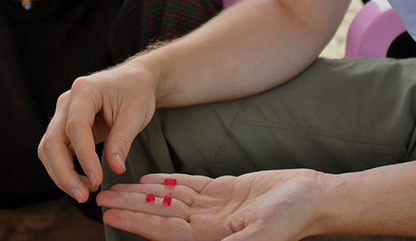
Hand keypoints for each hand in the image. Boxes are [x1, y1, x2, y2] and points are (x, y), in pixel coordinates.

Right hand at [38, 59, 156, 203]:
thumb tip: (115, 169)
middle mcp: (67, 101)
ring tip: (85, 192)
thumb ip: (122, 140)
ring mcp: (63, 113)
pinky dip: (64, 170)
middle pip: (53, 140)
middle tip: (83, 196)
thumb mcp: (136, 114)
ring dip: (62, 175)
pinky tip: (82, 183)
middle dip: (64, 173)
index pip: (76, 126)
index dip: (84, 157)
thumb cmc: (136, 92)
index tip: (97, 180)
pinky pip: (56, 151)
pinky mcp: (64, 127)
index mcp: (85, 90)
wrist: (134, 81)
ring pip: (49, 149)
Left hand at [97, 169, 325, 240]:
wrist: (313, 197)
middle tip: (102, 197)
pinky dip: (168, 183)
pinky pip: (188, 187)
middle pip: (160, 215)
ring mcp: (215, 209)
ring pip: (170, 200)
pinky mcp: (224, 193)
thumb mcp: (262, 235)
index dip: (135, 223)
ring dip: (143, 193)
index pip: (164, 233)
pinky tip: (150, 179)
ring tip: (118, 186)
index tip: (110, 214)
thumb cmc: (293, 218)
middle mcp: (208, 227)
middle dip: (130, 207)